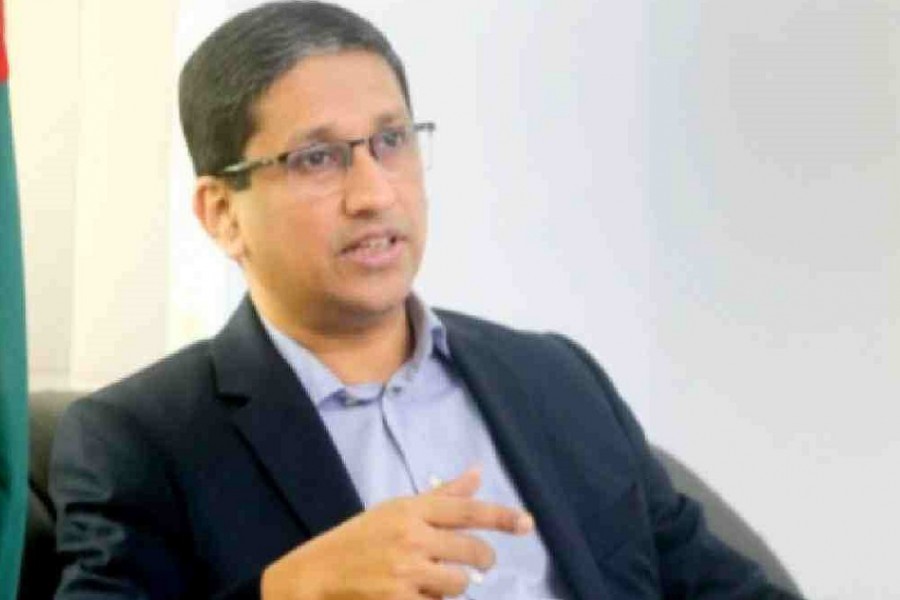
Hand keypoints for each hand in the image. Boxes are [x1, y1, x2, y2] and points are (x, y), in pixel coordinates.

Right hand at [260, 467, 533, 599]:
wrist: (315, 576)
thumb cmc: (358, 539)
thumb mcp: (396, 509)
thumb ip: (441, 496)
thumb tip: (477, 473)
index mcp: (411, 509)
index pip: (468, 511)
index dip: (502, 517)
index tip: (527, 524)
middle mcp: (412, 537)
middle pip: (473, 551)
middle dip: (482, 559)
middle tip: (478, 561)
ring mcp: (406, 572)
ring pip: (460, 583)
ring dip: (453, 584)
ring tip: (431, 578)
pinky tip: (413, 592)